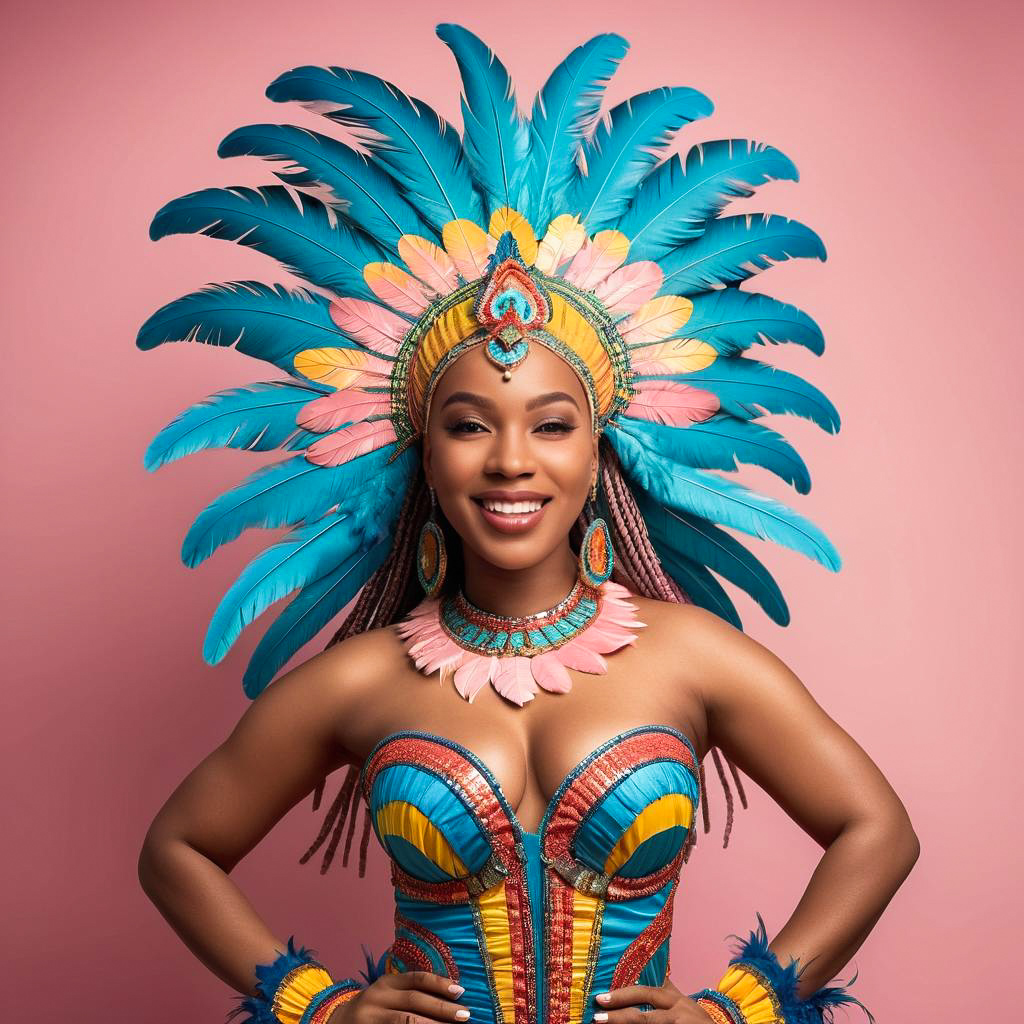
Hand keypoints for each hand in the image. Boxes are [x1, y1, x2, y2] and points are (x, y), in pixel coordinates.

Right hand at [328, 971, 469, 1023]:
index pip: (416, 979)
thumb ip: (411, 993)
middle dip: (442, 1009)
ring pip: (406, 1022)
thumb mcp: (388, 994)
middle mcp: (377, 998)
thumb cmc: (373, 1010)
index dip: (439, 984)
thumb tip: (450, 999)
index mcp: (386, 983)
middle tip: (465, 1015)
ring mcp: (371, 1020)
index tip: (461, 991)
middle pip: (414, 1002)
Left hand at [592, 979, 712, 1022]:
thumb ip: (663, 988)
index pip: (645, 993)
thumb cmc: (695, 1020)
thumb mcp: (681, 1001)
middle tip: (597, 1017)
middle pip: (644, 1016)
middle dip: (619, 1017)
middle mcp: (679, 1012)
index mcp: (674, 998)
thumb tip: (641, 966)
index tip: (600, 998)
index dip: (622, 995)